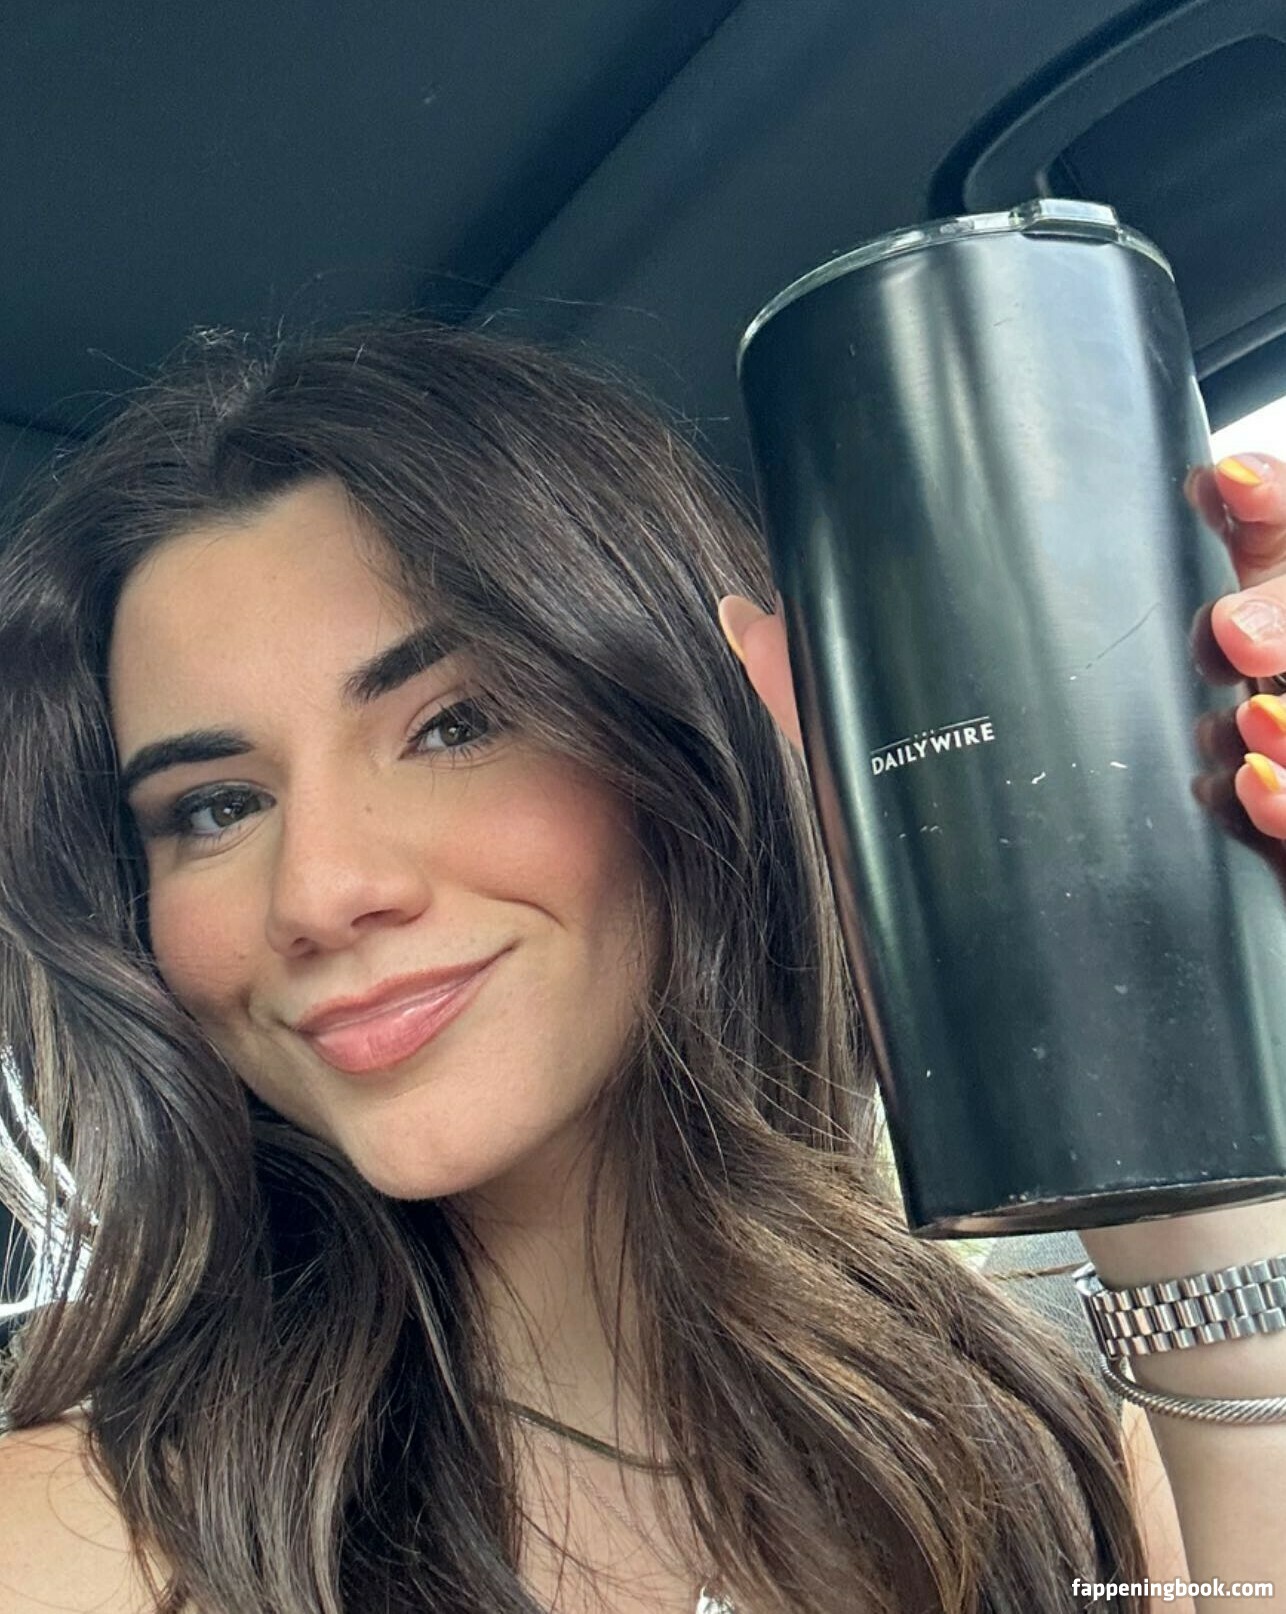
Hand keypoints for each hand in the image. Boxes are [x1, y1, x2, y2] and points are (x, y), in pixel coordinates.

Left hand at [719, 451, 1285, 864]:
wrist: (1054, 988)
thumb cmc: (1000, 853)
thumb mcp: (918, 757)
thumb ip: (841, 691)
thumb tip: (744, 617)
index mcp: (1156, 631)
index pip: (1232, 535)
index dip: (1252, 496)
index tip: (1221, 482)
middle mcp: (1225, 688)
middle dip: (1281, 594)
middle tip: (1230, 632)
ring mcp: (1260, 763)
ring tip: (1247, 725)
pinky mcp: (1278, 855)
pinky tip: (1254, 798)